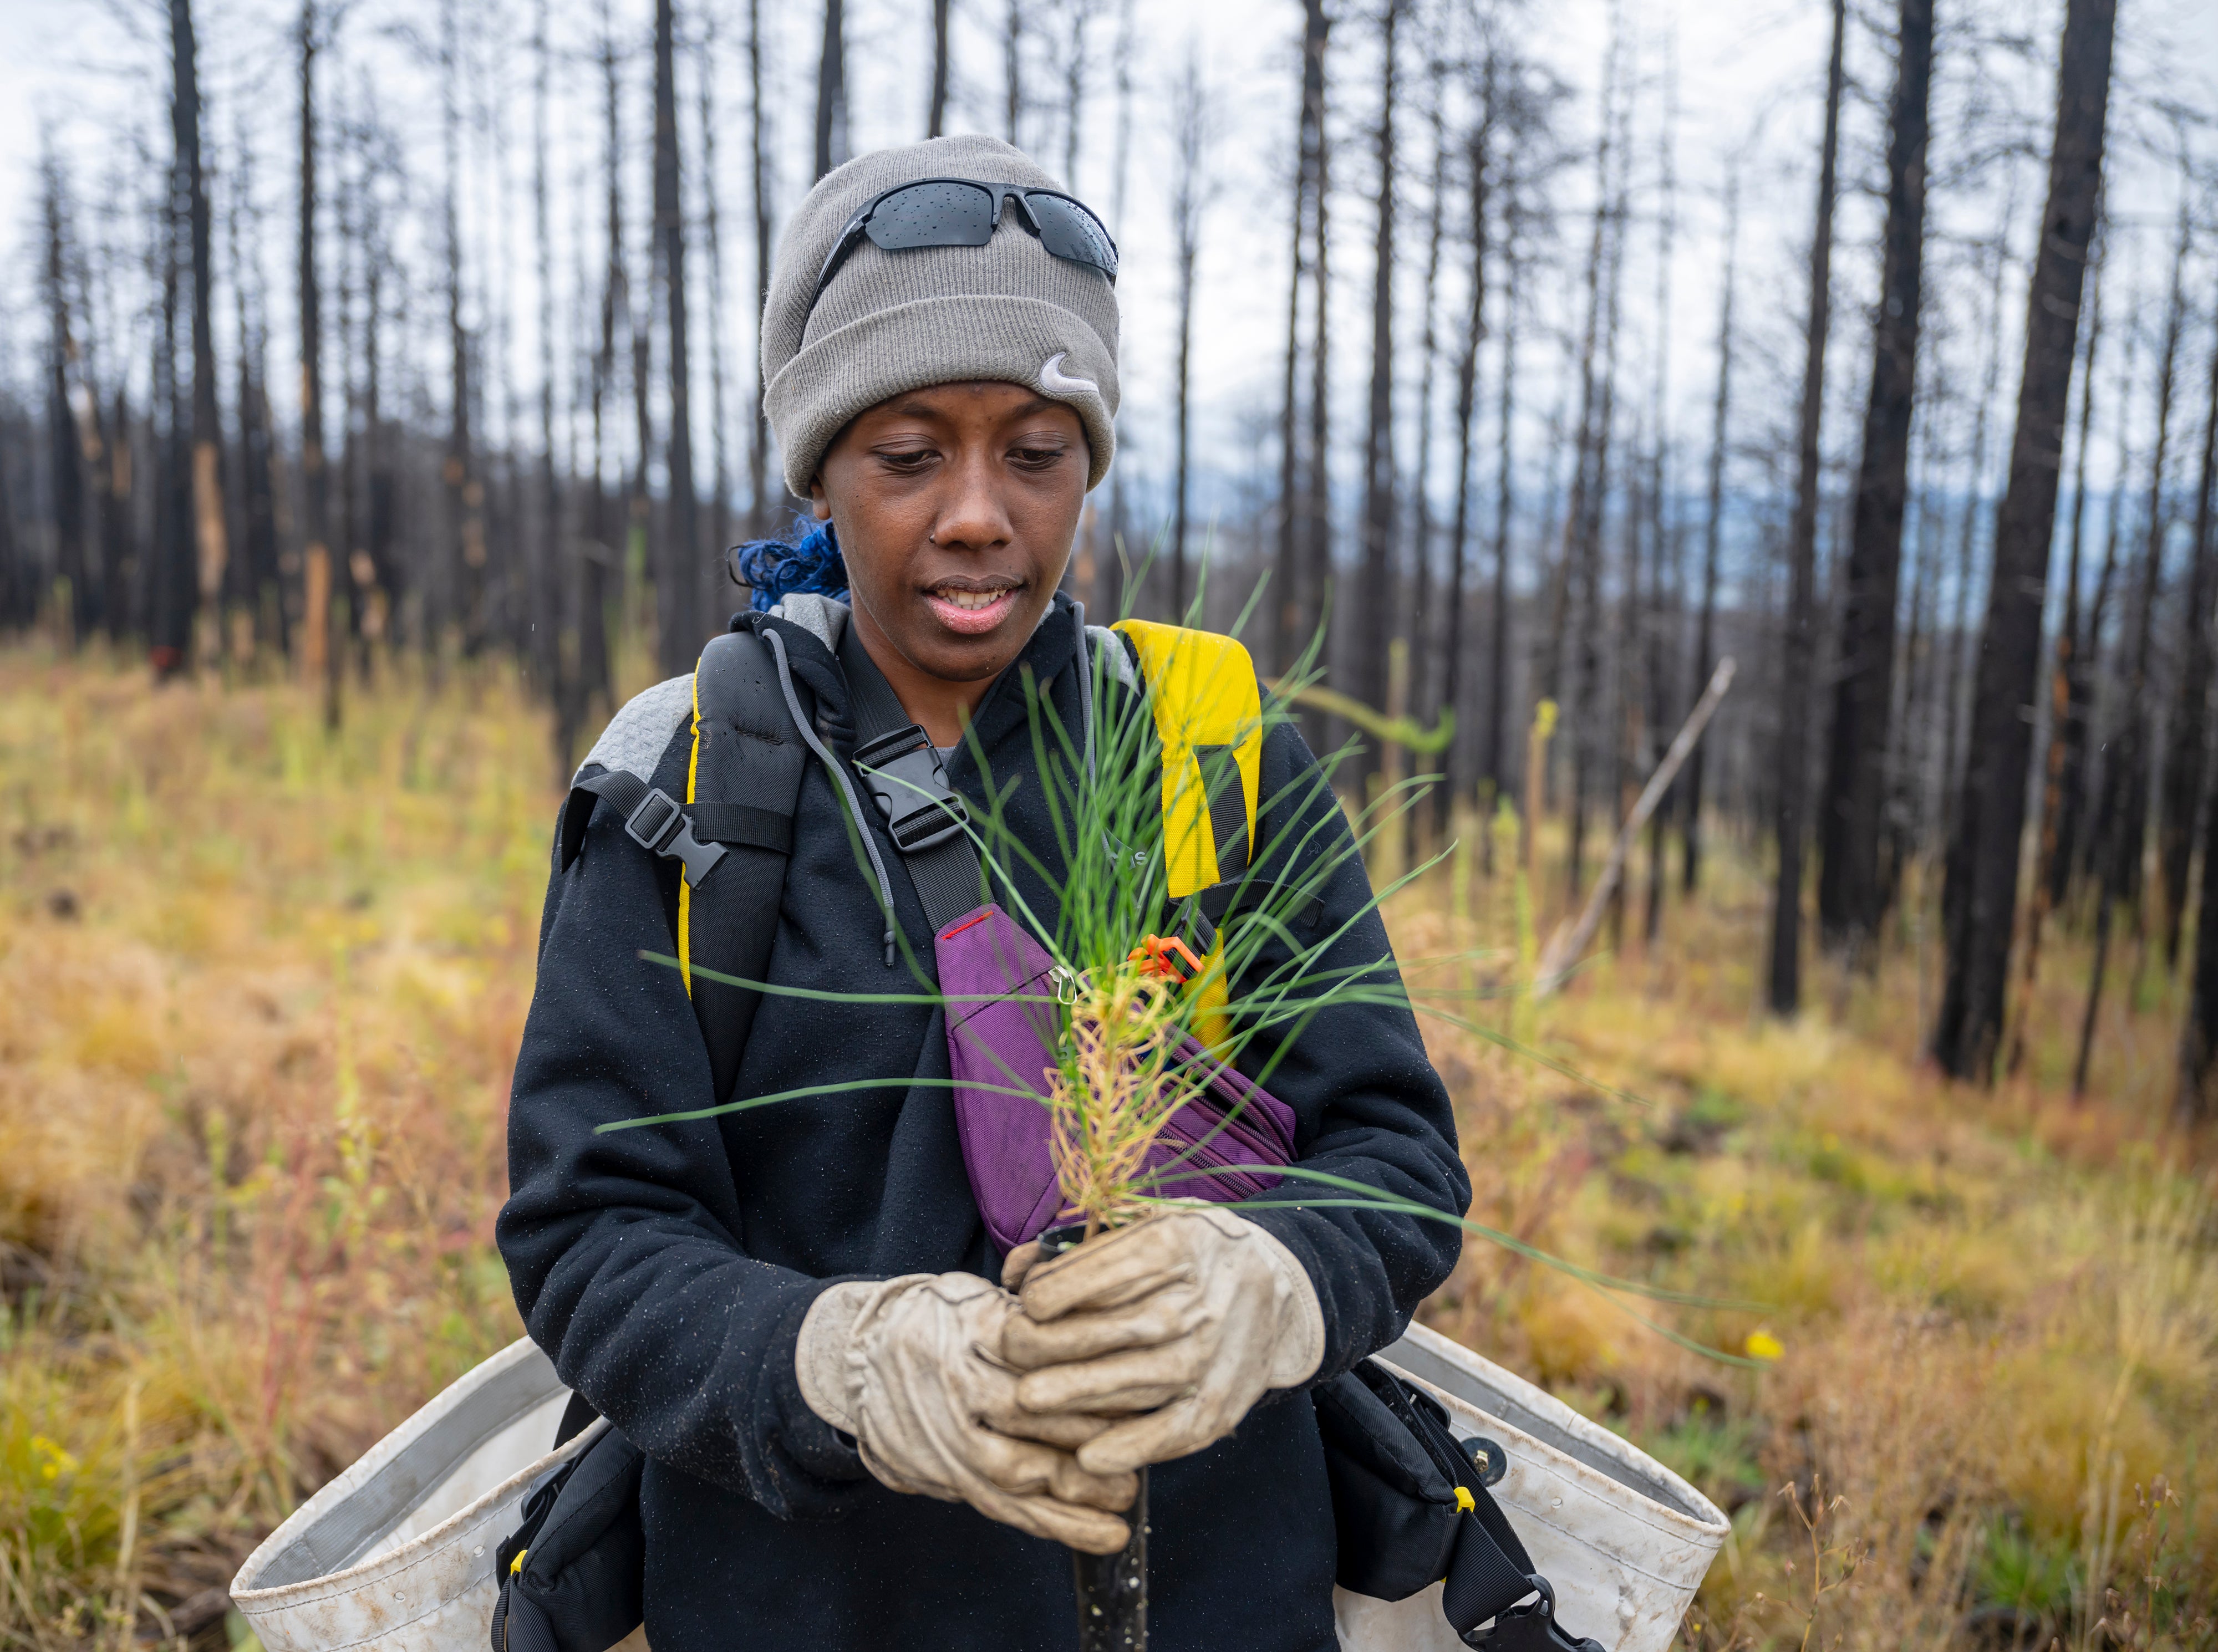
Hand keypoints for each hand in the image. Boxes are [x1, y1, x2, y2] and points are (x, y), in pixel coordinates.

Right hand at [796, 1273, 1137, 1552]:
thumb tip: (1108, 1322)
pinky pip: (1004, 1507)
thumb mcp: (977, 1293)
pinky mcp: (944, 1475)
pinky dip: (1058, 1525)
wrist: (858, 1356)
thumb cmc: (938, 1319)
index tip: (1134, 1372)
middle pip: (1026, 1410)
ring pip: (1014, 1468)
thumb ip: (1032, 1312)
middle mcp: (953, 1382)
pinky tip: (1104, 1535)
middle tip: (1141, 1439)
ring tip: (1125, 1493)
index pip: (1033, 1346)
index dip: (1084, 1363)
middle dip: (1088, 1429)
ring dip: (1077, 1487)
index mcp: (968, 1327)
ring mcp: (945, 1435)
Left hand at [999, 1208, 1324, 1474]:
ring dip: (1079, 1394)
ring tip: (1028, 1399)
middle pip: (1116, 1328)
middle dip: (1052, 1344)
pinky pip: (1177, 1430)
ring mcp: (1214, 1353)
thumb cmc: (1189, 1252)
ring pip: (1140, 1380)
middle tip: (1010, 1352)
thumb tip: (1016, 1269)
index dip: (1052, 1291)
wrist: (1274, 1285)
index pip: (1102, 1272)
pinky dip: (1135, 1446)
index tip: (1026, 1303)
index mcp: (1177, 1244)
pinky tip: (1090, 1455)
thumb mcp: (1145, 1224)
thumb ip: (1078, 1246)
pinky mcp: (1223, 1400)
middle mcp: (1200, 1299)